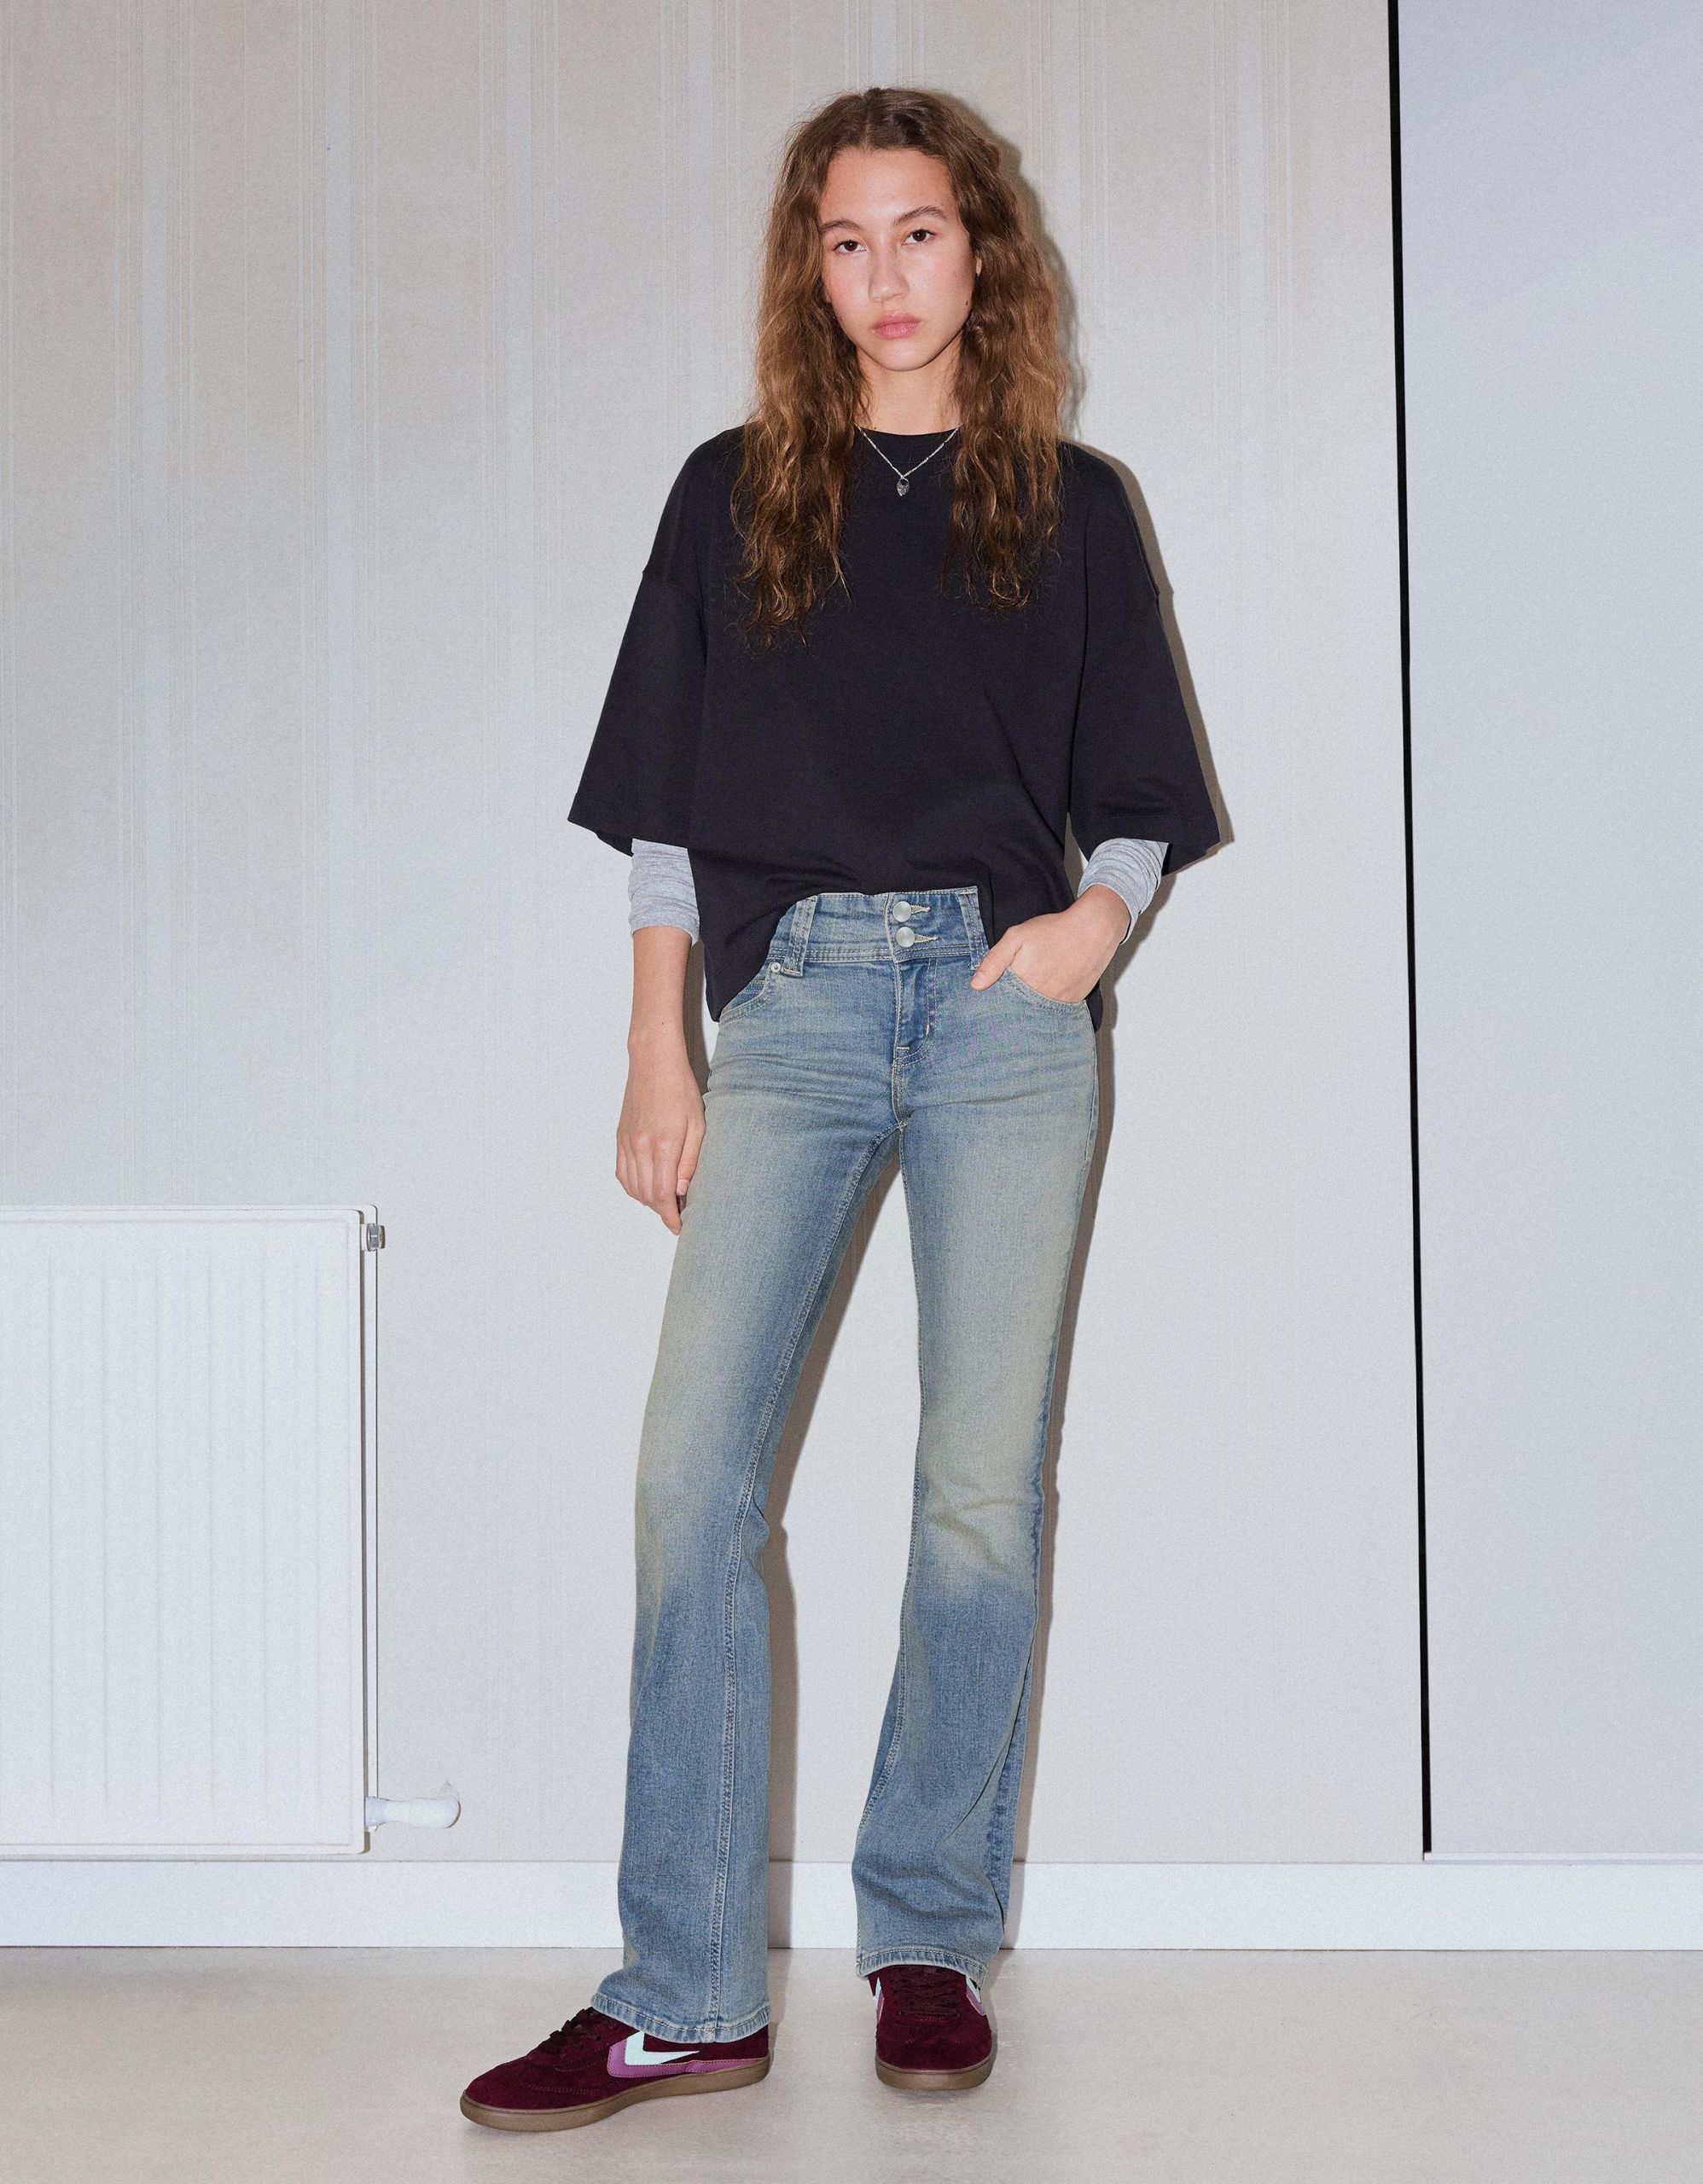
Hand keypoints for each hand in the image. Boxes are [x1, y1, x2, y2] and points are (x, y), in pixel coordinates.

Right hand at [616, 1030, 704, 1232]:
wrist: (653, 1063)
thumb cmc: (680, 1089)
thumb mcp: (698, 1125)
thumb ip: (690, 1161)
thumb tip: (682, 1191)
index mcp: (662, 1146)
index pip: (663, 1195)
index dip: (670, 1216)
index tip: (679, 1226)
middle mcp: (640, 1148)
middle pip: (646, 1195)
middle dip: (661, 1210)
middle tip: (678, 1213)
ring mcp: (626, 1143)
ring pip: (632, 1187)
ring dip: (647, 1200)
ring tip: (665, 1200)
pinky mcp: (620, 1138)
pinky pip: (622, 1173)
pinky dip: (633, 1186)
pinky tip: (647, 1185)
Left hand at [967, 888, 1129, 1003]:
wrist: (1093, 929)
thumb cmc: (1054, 930)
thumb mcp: (1017, 936)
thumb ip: (994, 960)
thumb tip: (975, 985)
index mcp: (1022, 982)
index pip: (1001, 1003)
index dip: (994, 1002)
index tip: (987, 1004)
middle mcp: (1039, 996)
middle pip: (1018, 1011)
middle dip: (1011, 1009)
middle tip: (1008, 1002)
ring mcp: (1057, 1001)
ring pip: (1036, 1014)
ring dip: (1030, 1009)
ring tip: (1028, 998)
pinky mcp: (1072, 1002)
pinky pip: (1055, 1012)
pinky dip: (1047, 1008)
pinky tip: (1044, 996)